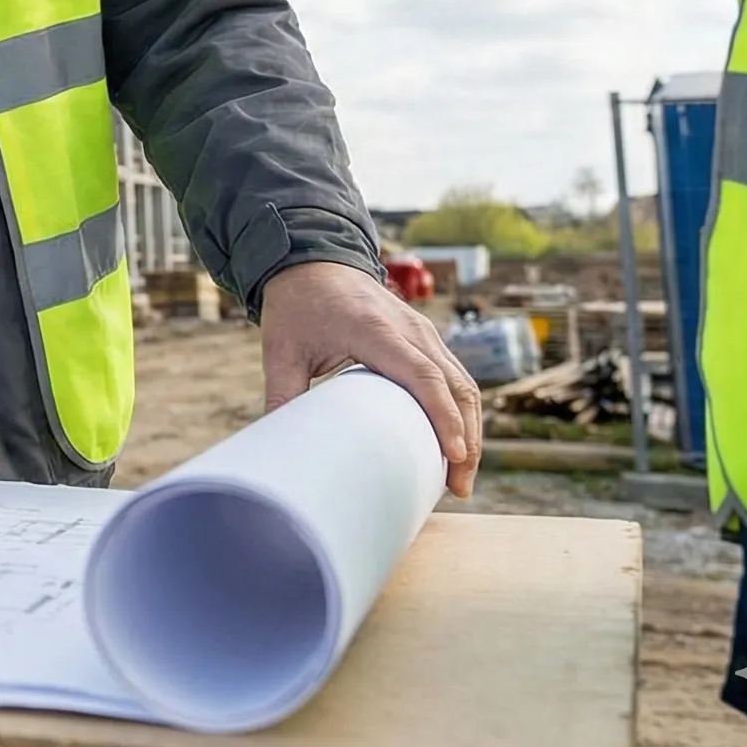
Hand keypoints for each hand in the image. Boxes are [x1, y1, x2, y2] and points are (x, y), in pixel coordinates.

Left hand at [258, 261, 482, 496]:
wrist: (311, 258)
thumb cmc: (295, 306)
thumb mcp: (279, 350)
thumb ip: (281, 395)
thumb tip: (276, 445)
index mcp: (374, 329)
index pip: (422, 374)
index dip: (442, 416)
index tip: (454, 455)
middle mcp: (409, 328)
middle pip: (455, 384)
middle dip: (466, 437)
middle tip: (459, 488)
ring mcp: (422, 330)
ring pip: (463, 382)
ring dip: (470, 428)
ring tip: (460, 478)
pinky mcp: (426, 336)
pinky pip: (454, 375)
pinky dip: (460, 410)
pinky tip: (455, 445)